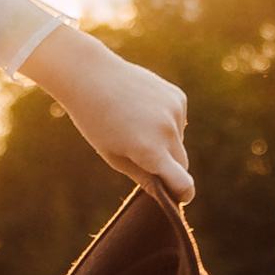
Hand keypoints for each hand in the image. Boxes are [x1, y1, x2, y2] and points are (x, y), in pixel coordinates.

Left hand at [28, 24, 192, 203]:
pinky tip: (143, 110)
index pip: (182, 182)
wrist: (91, 76)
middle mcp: (167, 130)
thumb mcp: (114, 156)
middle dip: (169, 168)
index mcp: (150, 150)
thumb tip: (166, 195)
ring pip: (178, 141)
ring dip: (165, 142)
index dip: (183, 194)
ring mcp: (175, 111)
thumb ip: (143, 178)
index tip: (181, 198)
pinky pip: (178, 121)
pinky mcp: (178, 97)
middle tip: (144, 159)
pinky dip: (166, 122)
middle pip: (182, 163)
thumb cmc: (96, 121)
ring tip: (135, 126)